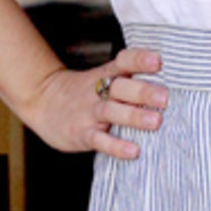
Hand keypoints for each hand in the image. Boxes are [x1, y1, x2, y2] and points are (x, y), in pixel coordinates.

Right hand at [23, 47, 167, 158]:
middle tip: (165, 98)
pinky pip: (100, 141)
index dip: (139, 60)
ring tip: (156, 122)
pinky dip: (117, 147)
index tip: (158, 62)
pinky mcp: (82, 134)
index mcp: (106, 74)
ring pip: (112, 112)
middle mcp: (98, 91)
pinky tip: (134, 151)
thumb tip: (169, 86)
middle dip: (143, 91)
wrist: (41, 102)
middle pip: (121, 87)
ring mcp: (89, 113)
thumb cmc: (83, 92)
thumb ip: (128, 80)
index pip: (123, 61)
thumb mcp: (101, 78)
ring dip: (134, 116)